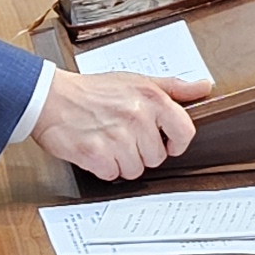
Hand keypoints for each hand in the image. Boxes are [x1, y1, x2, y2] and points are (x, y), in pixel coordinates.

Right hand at [32, 68, 209, 182]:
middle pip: (157, 156)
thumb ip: (173, 87)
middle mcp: (137, 117)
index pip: (185, 132)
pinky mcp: (97, 154)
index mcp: (151, 98)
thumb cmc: (92, 91)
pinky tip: (96, 149)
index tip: (166, 142)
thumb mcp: (136, 81)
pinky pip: (113, 174)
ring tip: (108, 141)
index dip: (177, 142)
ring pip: (136, 169)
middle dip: (141, 151)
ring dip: (122, 161)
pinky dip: (104, 167)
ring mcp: (117, 137)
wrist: (49, 98)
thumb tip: (204, 87)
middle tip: (122, 134)